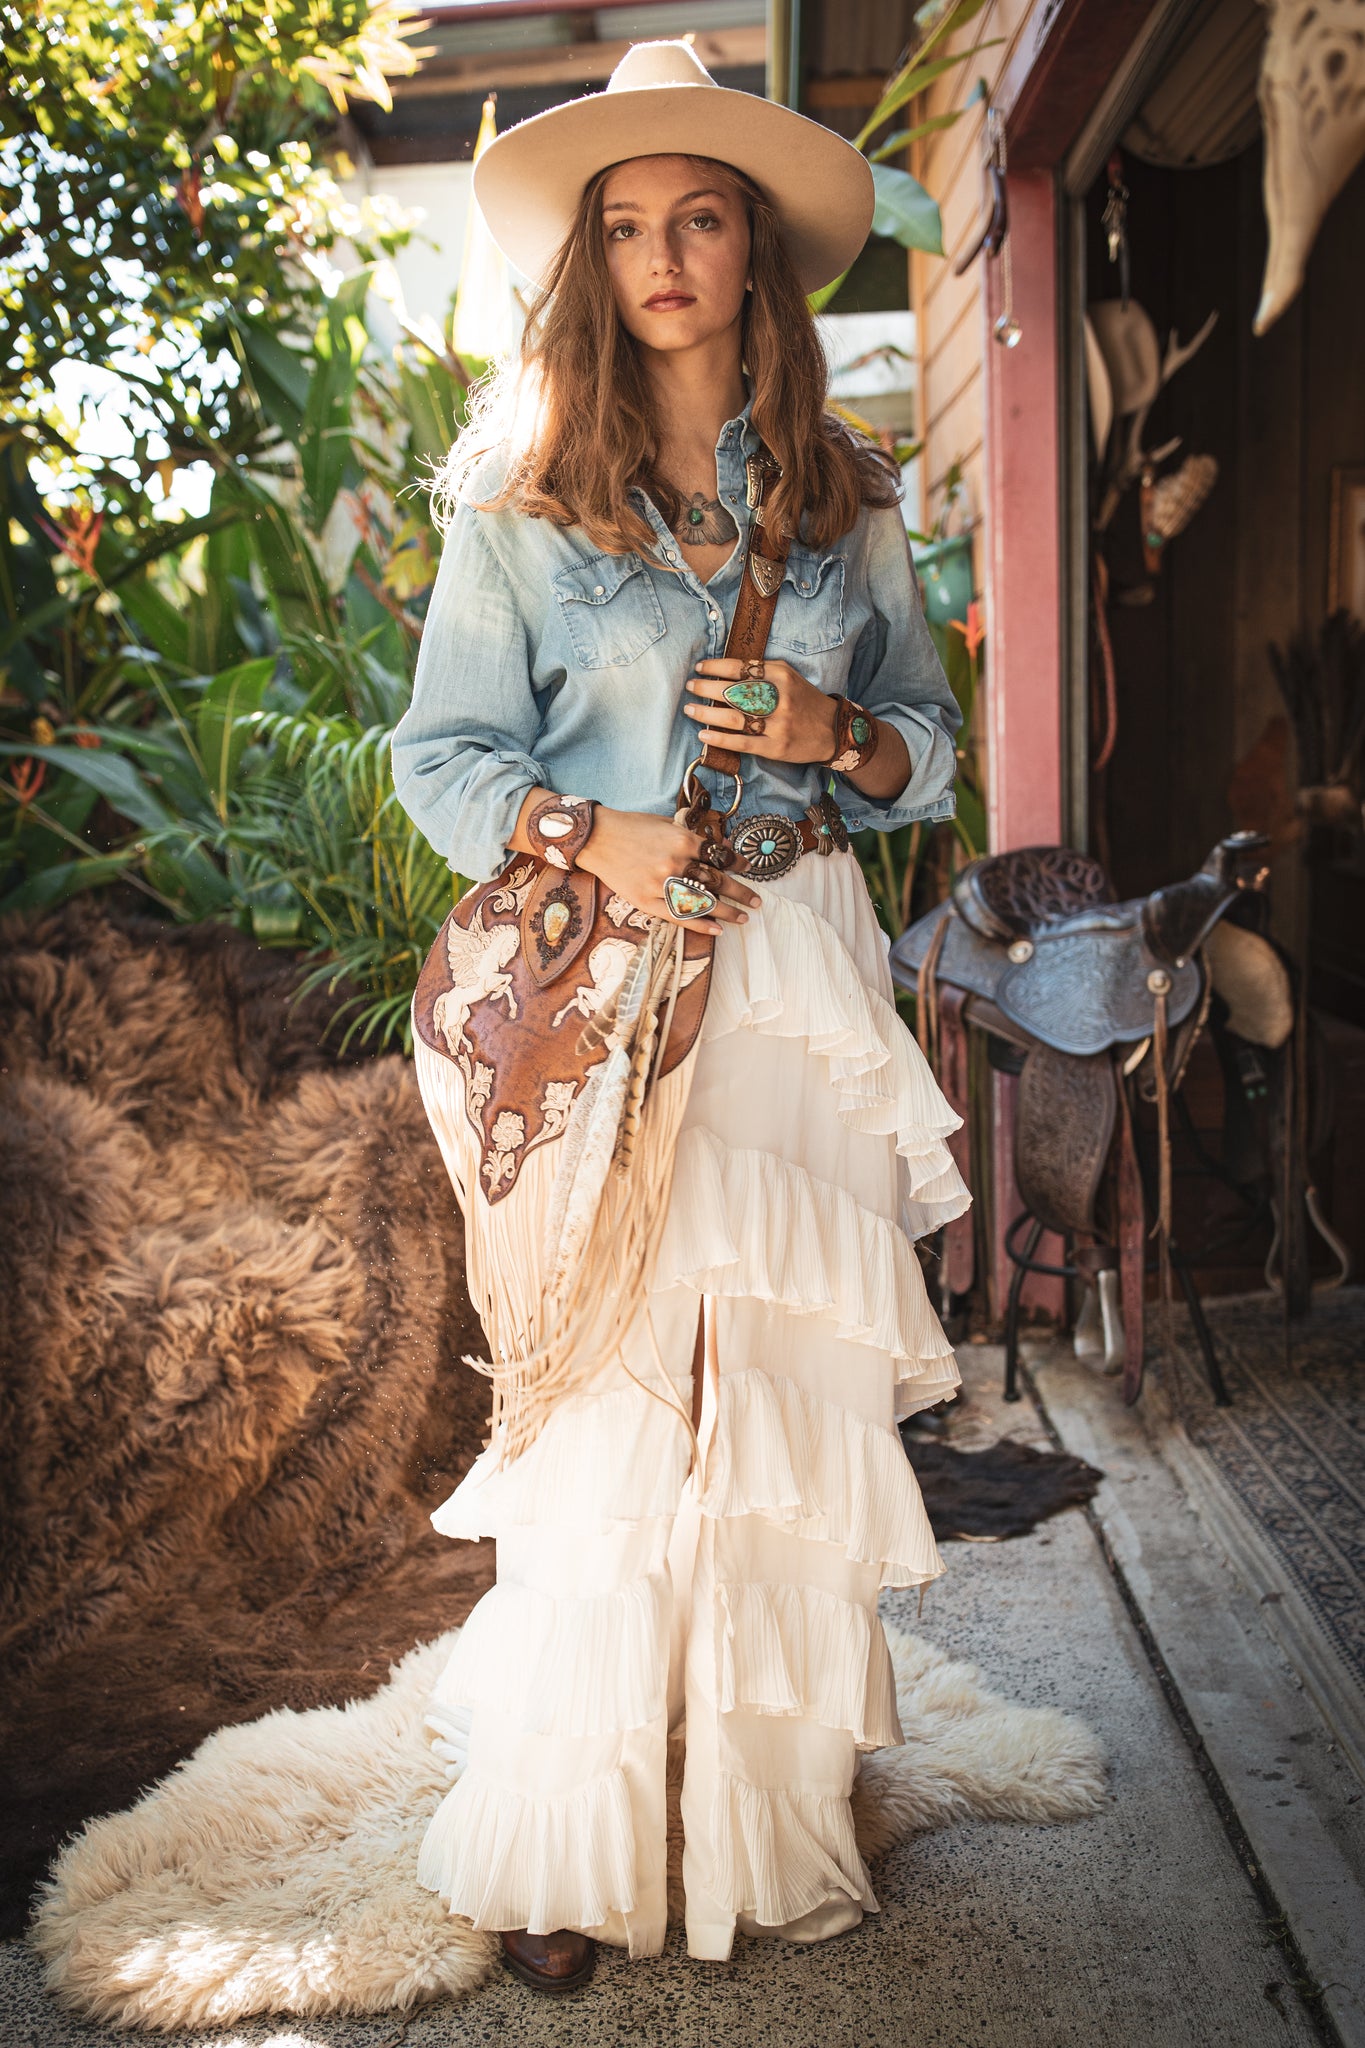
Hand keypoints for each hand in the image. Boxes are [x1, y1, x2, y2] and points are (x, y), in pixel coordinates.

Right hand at [578, 806, 760, 939]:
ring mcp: (660, 885)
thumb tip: (724, 846)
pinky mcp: (645, 901)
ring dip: (727, 912)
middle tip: (757, 902)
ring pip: (702, 903)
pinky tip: (718, 930)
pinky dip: (700, 925)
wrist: (597, 837)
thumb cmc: (632, 827)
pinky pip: (678, 917)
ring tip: (743, 918)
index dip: (738, 864)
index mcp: (682, 841)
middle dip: (740, 893)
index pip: (719, 856)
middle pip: (716, 882)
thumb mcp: (667, 823)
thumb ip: (695, 836)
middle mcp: (675, 864)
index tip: (749, 870)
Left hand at [682, 658, 836, 764]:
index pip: (741, 668)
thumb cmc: (804, 700)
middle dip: (706, 688)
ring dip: (707, 713)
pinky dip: (720, 739)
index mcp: (781, 676)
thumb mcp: (788, 676)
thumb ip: (762, 670)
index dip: (716, 667)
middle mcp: (779, 699)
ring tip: (690, 709)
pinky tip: (704, 734)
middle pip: (734, 692)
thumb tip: (726, 668)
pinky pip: (742, 743)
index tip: (699, 668)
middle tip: (690, 687)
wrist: (833, 730)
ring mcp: (777, 725)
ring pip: (734, 717)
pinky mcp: (775, 747)